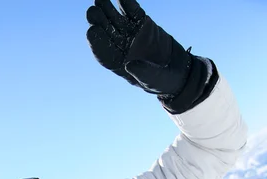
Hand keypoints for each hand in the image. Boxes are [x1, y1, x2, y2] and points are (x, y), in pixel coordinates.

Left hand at [86, 0, 214, 110]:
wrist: (177, 69)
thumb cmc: (162, 81)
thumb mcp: (152, 79)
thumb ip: (141, 72)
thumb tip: (129, 64)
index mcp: (118, 63)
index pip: (104, 51)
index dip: (96, 41)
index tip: (92, 30)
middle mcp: (121, 47)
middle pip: (107, 32)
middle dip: (99, 21)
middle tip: (92, 11)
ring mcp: (131, 33)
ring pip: (116, 19)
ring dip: (108, 8)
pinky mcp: (142, 23)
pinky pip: (133, 12)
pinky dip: (127, 4)